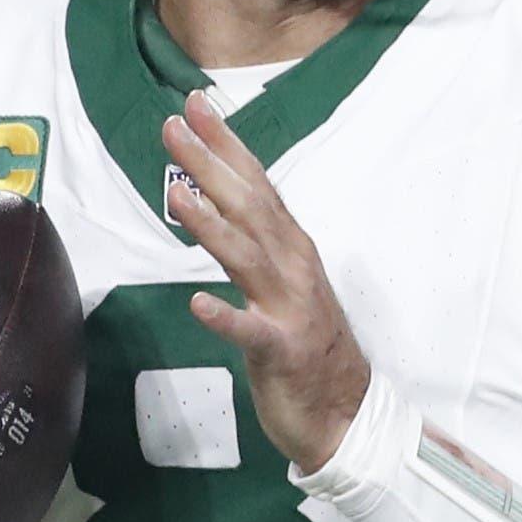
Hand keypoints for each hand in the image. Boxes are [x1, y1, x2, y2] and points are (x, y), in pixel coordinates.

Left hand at [163, 90, 370, 474]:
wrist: (347, 415)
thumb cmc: (308, 343)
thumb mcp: (284, 281)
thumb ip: (256, 240)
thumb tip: (215, 195)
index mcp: (292, 247)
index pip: (256, 184)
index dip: (226, 143)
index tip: (196, 105)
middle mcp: (293, 267)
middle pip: (248, 206)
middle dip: (210, 164)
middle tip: (174, 126)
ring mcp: (290, 308)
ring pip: (247, 258)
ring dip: (212, 225)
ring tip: (177, 195)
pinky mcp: (282, 351)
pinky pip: (251, 332)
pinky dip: (226, 317)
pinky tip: (198, 303)